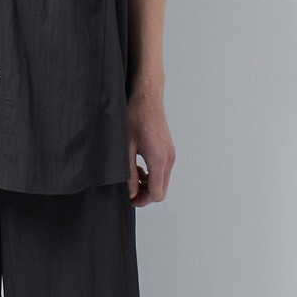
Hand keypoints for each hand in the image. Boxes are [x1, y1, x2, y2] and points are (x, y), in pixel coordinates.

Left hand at [126, 87, 174, 205]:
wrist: (147, 96)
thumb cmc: (135, 117)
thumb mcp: (126, 147)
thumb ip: (129, 173)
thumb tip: (130, 192)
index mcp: (159, 159)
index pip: (156, 193)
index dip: (141, 200)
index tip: (128, 198)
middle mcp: (169, 159)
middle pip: (161, 190)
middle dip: (145, 194)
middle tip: (128, 189)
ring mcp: (171, 154)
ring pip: (162, 181)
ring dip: (148, 184)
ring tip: (132, 176)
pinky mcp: (169, 150)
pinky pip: (163, 171)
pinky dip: (152, 175)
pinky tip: (139, 167)